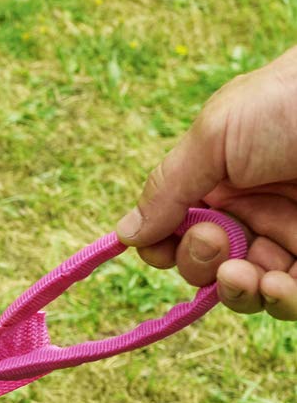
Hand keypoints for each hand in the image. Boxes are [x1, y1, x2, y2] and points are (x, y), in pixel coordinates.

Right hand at [117, 44, 296, 320]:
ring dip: (234, 291)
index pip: (177, 233)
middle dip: (199, 264)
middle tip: (217, 240)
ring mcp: (293, 236)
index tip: (166, 240)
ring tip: (242, 272)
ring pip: (247, 292)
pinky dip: (275, 301)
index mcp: (225, 181)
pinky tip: (275, 284)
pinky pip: (290, 300)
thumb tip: (123, 235)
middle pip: (206, 268)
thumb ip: (166, 188)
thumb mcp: (215, 134)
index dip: (165, 247)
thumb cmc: (292, 102)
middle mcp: (256, 211)